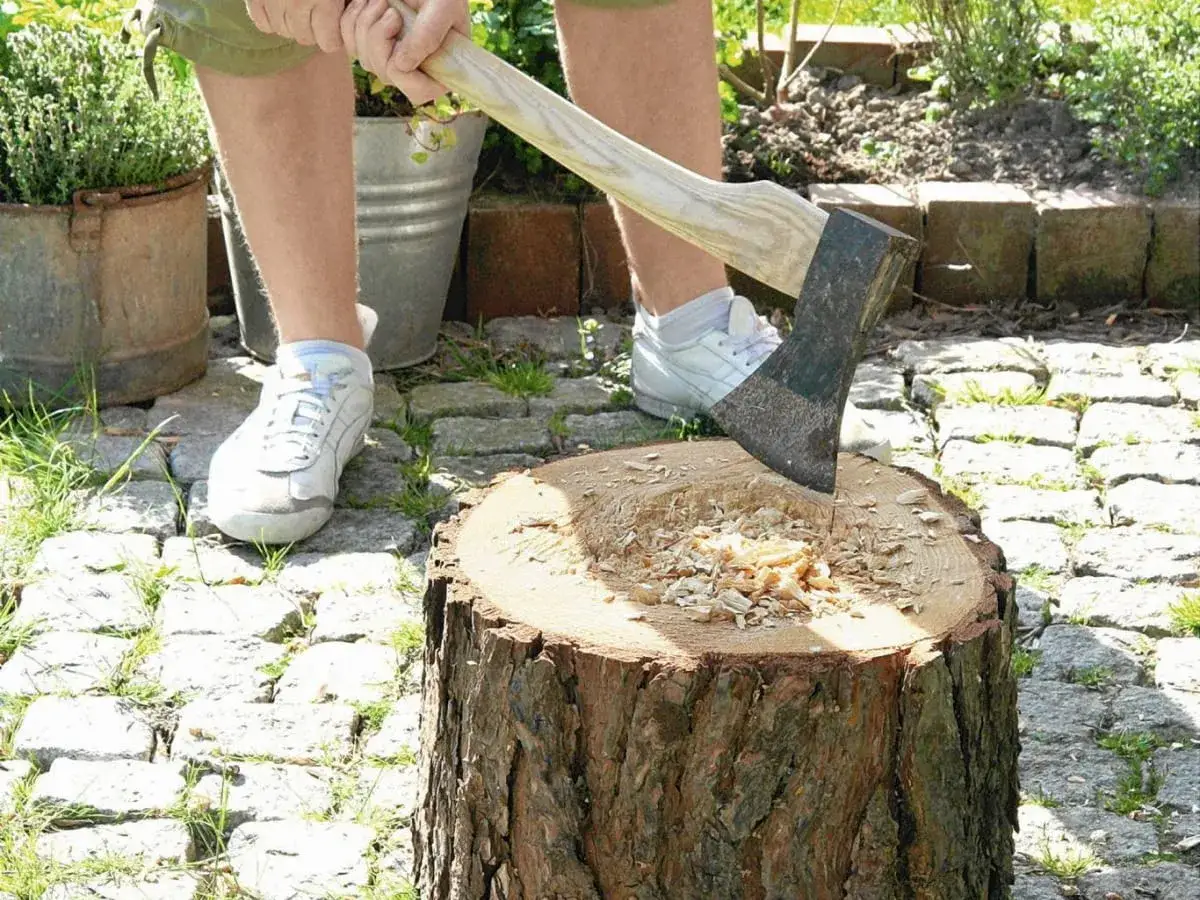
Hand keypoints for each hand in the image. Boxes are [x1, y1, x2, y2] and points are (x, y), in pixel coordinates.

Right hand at [247, 0, 344, 51]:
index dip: (333, 36)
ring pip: (285, 33)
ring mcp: (273, 1)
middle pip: (306, 39)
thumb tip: (349, 30)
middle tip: (316, 12)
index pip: (329, 43)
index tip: (334, 26)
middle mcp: (297, 2)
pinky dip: (271, 19)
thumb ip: (344, 5)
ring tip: (298, 5)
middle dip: (313, 29)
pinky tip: (279, 6)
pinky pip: (264, 25)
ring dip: (292, 24)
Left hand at [341, 0, 467, 106]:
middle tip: (390, 7)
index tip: (398, 22)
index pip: (416, 91)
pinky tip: (367, 3)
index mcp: (441, 71)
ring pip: (366, 61)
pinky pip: (350, 46)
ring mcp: (392, 62)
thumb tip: (403, 65)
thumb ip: (430, 34)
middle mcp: (416, 73)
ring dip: (366, 24)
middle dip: (379, 36)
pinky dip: (352, 20)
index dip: (400, 65)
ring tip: (382, 1)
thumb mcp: (444, 7)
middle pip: (385, 74)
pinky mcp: (372, 48)